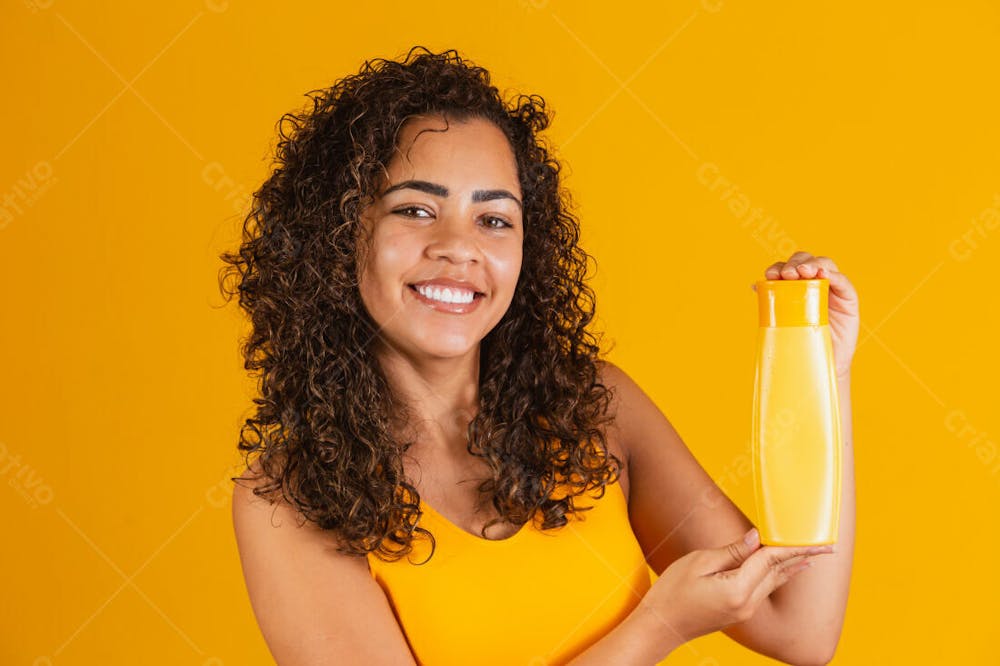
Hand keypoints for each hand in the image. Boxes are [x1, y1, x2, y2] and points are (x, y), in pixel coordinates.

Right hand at [634, 528, 833, 651]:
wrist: (660, 626)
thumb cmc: (672, 592)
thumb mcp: (699, 563)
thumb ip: (731, 551)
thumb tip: (756, 538)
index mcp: (738, 590)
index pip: (770, 560)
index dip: (791, 545)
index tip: (814, 539)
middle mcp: (747, 604)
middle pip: (779, 573)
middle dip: (802, 557)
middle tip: (826, 547)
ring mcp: (744, 611)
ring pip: (774, 583)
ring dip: (793, 567)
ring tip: (812, 557)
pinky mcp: (739, 613)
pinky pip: (764, 590)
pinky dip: (777, 576)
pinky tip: (783, 571)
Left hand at [754, 251, 859, 378]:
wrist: (822, 364)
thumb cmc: (801, 343)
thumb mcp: (785, 322)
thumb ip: (774, 304)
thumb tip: (755, 286)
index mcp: (796, 287)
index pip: (787, 269)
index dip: (778, 268)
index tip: (770, 276)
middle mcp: (814, 283)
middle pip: (805, 261)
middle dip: (794, 264)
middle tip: (787, 275)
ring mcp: (832, 288)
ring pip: (824, 265)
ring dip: (812, 265)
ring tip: (803, 272)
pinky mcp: (848, 297)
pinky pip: (842, 281)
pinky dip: (833, 275)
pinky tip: (824, 275)